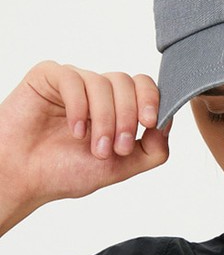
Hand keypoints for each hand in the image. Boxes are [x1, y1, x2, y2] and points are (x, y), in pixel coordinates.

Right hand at [0, 61, 170, 210]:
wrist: (24, 178)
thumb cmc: (66, 172)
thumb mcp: (121, 167)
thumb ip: (152, 150)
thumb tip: (169, 123)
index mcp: (116, 108)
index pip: (144, 87)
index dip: (151, 101)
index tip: (149, 124)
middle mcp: (97, 91)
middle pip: (128, 82)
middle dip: (127, 117)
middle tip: (116, 148)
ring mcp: (73, 82)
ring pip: (104, 82)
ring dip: (105, 119)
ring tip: (94, 147)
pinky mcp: (48, 77)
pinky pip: (73, 79)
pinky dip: (79, 107)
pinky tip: (75, 130)